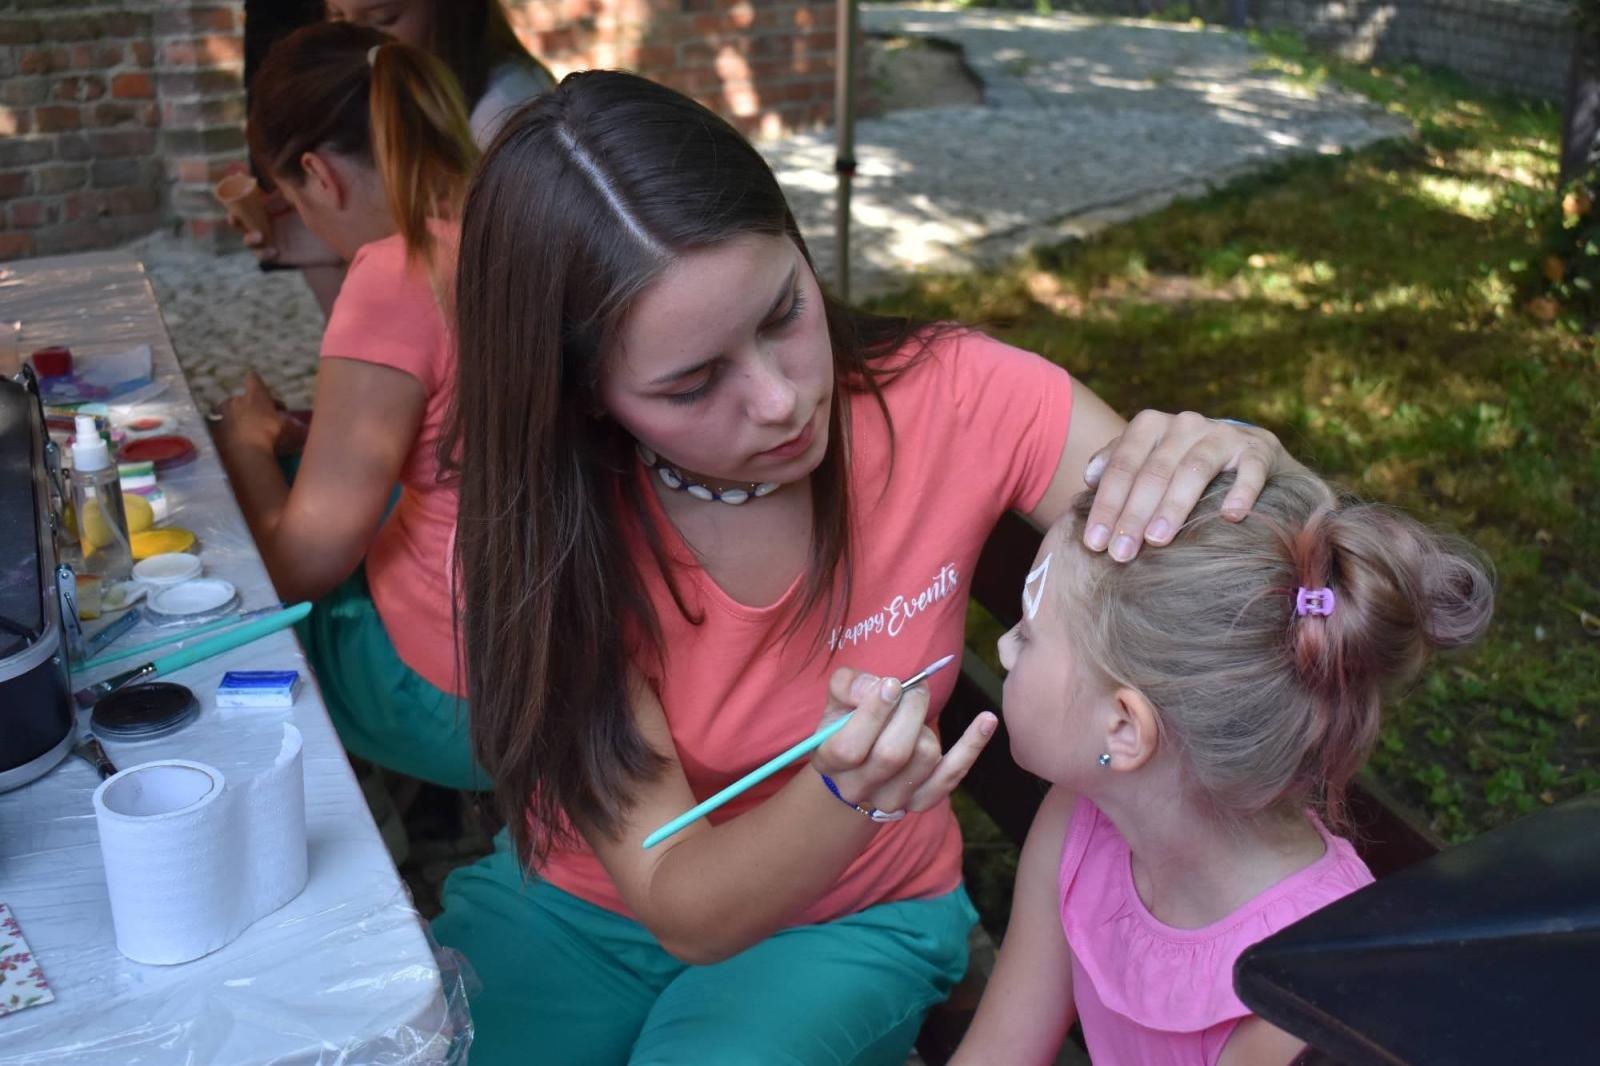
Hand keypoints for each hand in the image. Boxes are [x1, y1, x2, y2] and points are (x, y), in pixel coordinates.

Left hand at [211, 371, 299, 455]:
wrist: (245, 455)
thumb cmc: (272, 437)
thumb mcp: (293, 431)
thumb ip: (299, 428)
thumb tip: (308, 430)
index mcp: (256, 396)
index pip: (253, 379)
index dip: (257, 383)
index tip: (262, 391)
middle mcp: (237, 400)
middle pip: (242, 398)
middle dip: (250, 407)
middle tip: (260, 420)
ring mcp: (222, 415)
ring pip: (228, 411)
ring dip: (235, 418)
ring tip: (244, 432)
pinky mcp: (213, 430)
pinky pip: (218, 427)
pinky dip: (225, 432)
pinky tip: (233, 442)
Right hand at [812, 668, 996, 816]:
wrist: (859, 763)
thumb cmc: (849, 721)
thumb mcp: (839, 699)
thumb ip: (848, 685)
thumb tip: (876, 686)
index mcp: (829, 762)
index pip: (849, 748)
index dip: (873, 714)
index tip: (892, 685)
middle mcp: (857, 788)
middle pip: (892, 755)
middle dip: (910, 712)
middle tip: (914, 690)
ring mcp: (891, 800)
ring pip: (924, 758)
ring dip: (927, 726)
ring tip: (917, 711)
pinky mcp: (922, 801)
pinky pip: (952, 774)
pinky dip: (971, 746)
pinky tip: (986, 720)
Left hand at [1081, 411, 1287, 561]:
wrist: (1243, 448)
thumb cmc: (1180, 461)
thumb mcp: (1146, 457)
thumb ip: (1116, 464)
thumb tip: (1088, 480)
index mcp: (1150, 426)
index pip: (1122, 466)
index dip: (1106, 504)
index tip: (1094, 542)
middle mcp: (1184, 425)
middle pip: (1154, 471)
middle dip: (1133, 514)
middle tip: (1121, 553)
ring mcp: (1222, 435)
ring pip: (1194, 469)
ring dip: (1174, 506)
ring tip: (1158, 540)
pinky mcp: (1257, 450)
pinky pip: (1250, 470)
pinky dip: (1241, 492)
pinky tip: (1231, 517)